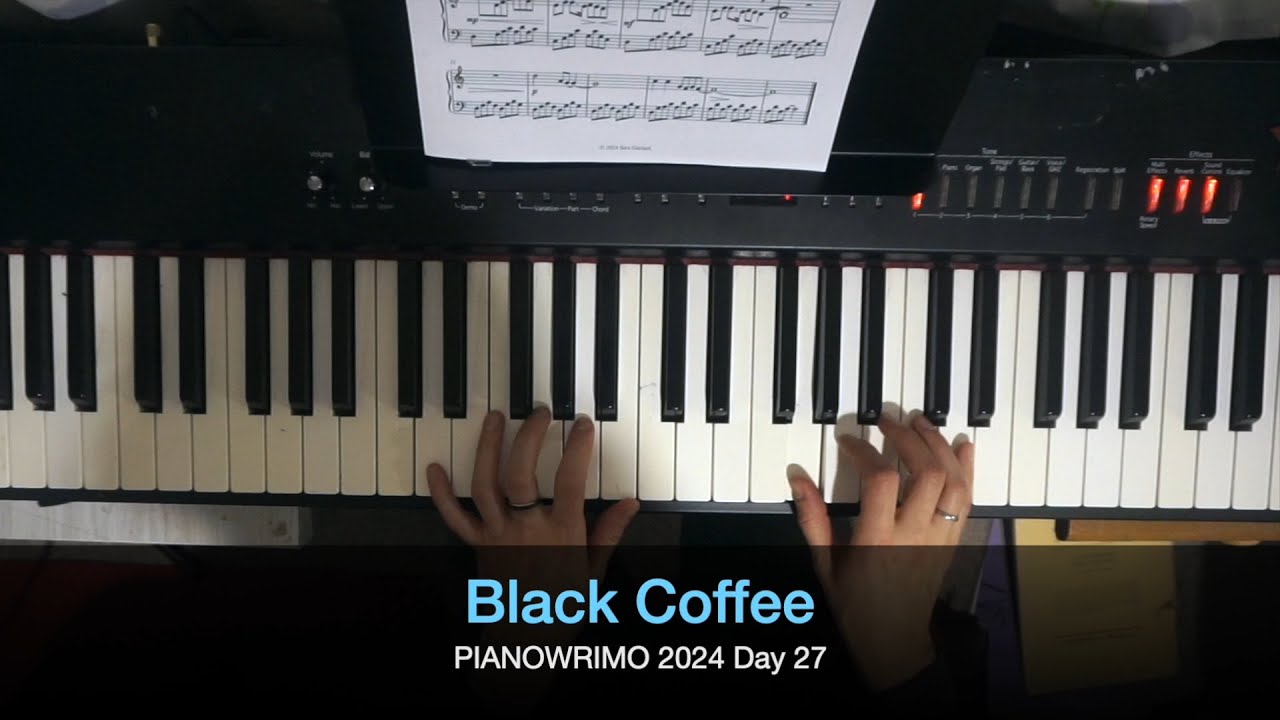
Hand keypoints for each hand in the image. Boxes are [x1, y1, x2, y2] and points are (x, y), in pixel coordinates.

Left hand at [427, 408, 639, 706]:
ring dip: (487, 448)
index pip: (570, 482)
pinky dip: (441, 493)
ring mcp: (498, 535)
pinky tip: (434, 468)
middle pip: (521, 474)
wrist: (525, 642)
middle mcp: (526, 530)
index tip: (583, 425)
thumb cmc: (562, 608)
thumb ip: (608, 533)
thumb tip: (630, 503)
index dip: (577, 449)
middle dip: (530, 437)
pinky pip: (454, 517)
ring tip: (495, 418)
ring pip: (486, 485)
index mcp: (560, 535)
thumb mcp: (595, 572)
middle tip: (540, 413)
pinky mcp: (478, 545)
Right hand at [787, 412, 974, 690]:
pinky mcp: (953, 541)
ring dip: (939, 446)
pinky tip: (960, 446)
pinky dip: (967, 469)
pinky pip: (968, 500)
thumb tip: (797, 477)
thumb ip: (813, 518)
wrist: (894, 640)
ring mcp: (940, 538)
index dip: (864, 451)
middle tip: (888, 420)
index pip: (881, 480)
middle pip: (926, 473)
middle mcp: (915, 536)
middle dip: (908, 438)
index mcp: (879, 540)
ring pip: (953, 482)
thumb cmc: (855, 604)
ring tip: (920, 423)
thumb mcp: (824, 563)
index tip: (848, 440)